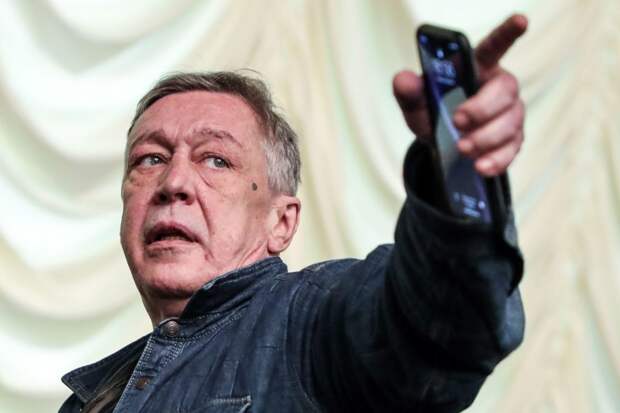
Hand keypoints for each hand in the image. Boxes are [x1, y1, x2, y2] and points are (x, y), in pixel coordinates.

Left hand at [393, 14, 527, 175]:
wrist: (441, 147)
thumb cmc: (433, 114)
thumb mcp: (416, 105)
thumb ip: (409, 92)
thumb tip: (403, 79)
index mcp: (477, 68)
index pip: (495, 46)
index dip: (508, 32)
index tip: (521, 20)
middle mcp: (499, 87)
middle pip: (506, 90)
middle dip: (483, 108)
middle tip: (458, 121)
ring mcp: (510, 114)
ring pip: (511, 123)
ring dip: (486, 138)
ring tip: (462, 148)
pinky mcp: (513, 139)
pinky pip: (512, 149)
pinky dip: (496, 160)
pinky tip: (481, 166)